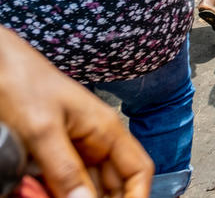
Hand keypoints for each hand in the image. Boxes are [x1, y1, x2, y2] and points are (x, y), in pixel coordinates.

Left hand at [0, 28, 153, 197]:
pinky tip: (42, 194)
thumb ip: (65, 169)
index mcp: (106, 129)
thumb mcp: (42, 130)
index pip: (138, 169)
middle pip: (113, 183)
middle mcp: (95, 140)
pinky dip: (55, 193)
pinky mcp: (52, 151)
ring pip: (85, 185)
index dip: (138, 195)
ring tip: (50, 196)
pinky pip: (62, 181)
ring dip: (77, 197)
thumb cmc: (21, 82)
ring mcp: (74, 146)